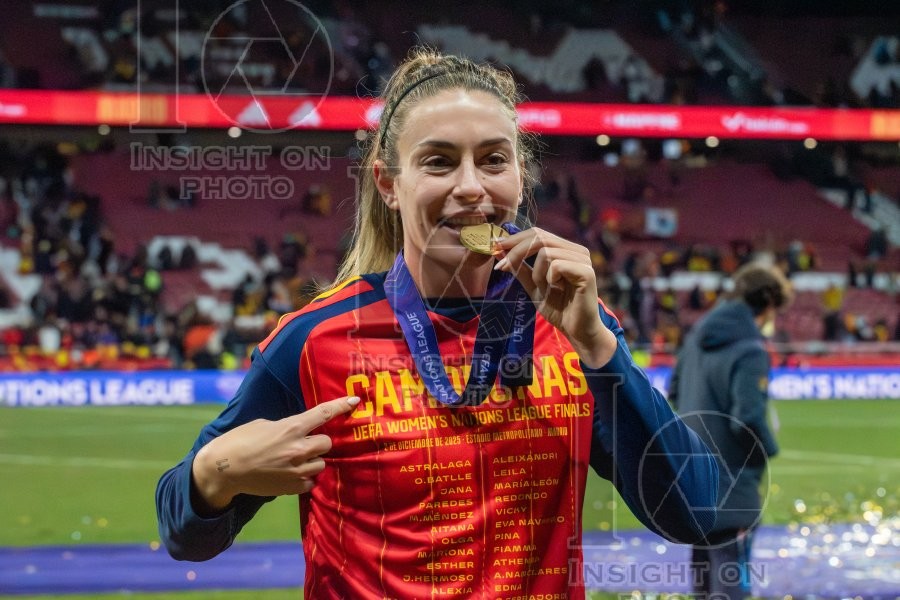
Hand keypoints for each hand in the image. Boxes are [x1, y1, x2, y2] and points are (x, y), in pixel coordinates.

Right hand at [191, 396, 359, 514]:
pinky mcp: (292, 488)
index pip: (323, 414)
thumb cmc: (240, 440)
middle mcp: (298, 449)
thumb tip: (298, 430)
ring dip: (313, 460)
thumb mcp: (264, 424)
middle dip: (319, 442)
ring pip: (321, 463)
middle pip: (327, 443)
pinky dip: (305, 477)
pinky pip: (311, 481)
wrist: (224, 469)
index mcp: (291, 427)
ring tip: (296, 460)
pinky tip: (291, 474)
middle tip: (305, 442)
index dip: (341, 406)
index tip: (354, 400)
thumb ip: (286, 426)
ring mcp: (297, 470)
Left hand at [494, 228, 616, 367]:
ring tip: (544, 288)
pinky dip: (548, 278)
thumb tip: (499, 250)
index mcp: (565, 249)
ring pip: (545, 252)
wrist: (577, 330)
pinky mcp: (586, 272)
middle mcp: (576, 250)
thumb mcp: (533, 285)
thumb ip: (519, 268)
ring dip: (536, 273)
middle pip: (539, 237)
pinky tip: (557, 289)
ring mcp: (583, 260)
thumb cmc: (559, 308)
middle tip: (502, 266)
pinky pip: (556, 265)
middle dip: (516, 251)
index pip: (537, 233)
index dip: (514, 239)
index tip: (495, 247)